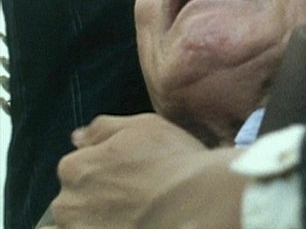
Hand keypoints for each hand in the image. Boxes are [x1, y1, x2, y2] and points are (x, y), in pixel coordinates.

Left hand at [51, 113, 244, 228]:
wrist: (196, 204)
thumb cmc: (173, 164)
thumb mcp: (144, 126)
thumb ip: (103, 129)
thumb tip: (79, 137)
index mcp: (75, 168)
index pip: (75, 171)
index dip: (104, 171)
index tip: (128, 175)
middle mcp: (69, 204)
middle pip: (76, 201)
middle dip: (101, 199)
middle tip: (137, 196)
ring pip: (85, 223)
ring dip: (104, 219)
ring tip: (141, 213)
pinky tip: (134, 224)